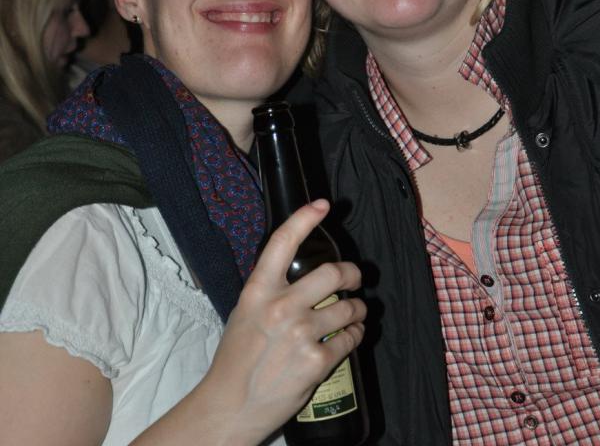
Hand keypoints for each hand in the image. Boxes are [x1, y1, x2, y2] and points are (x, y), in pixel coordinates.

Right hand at [200, 199, 365, 443]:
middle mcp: (281, 306)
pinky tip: (351, 334)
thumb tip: (299, 274)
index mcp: (258, 290)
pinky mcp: (316, 360)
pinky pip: (350, 337)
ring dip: (358, 307)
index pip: (283, 242)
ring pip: (348, 305)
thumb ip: (270, 290)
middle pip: (333, 272)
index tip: (321, 204)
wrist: (231, 405)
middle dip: (353, 272)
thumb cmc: (236, 358)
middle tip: (356, 277)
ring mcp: (300, 333)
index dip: (305, 218)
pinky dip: (356, 333)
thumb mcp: (245, 312)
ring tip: (356, 310)